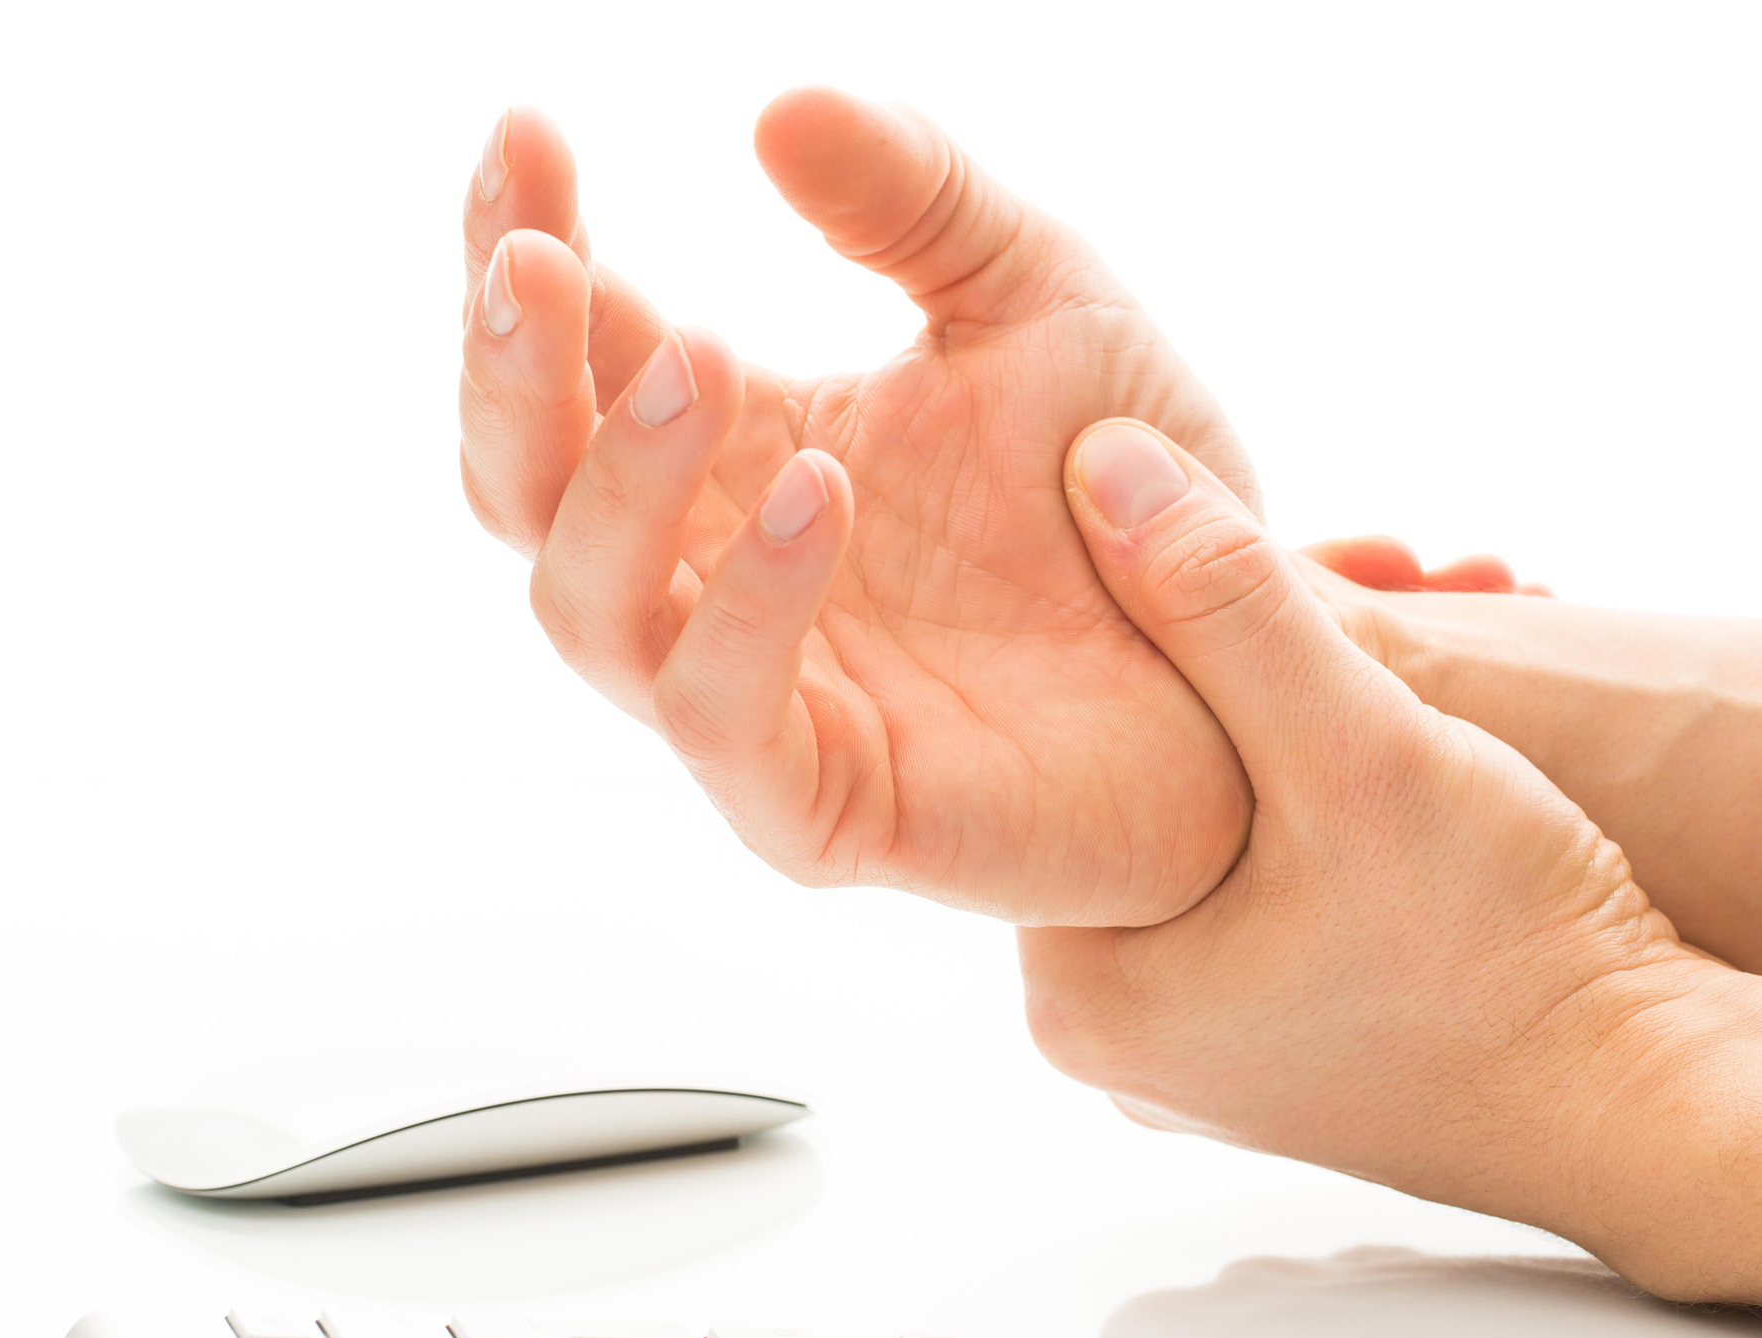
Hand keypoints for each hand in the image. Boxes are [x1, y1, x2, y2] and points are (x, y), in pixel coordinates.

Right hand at [458, 91, 1257, 926]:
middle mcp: (705, 576)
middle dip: (507, 372)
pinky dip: (748, 608)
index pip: (569, 350)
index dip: (521, 242)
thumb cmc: (1130, 492)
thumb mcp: (1038, 299)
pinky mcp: (821, 806)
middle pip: (521, 488)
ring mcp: (748, 697)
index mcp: (729, 447)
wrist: (1254, 669)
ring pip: (585, 612)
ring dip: (613, 483)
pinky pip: (726, 719)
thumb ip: (916, 202)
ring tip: (696, 358)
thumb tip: (778, 108)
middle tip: (534, 257)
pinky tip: (817, 490)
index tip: (527, 131)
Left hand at [1020, 421, 1712, 1231]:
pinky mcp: (1286, 1044)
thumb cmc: (1505, 954)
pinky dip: (1344, 792)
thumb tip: (1098, 466)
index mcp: (1076, 990)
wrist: (1658, 1110)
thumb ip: (1224, 602)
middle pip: (1155, 782)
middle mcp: (1113, 1037)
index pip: (1070, 753)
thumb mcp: (1358, 747)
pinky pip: (1280, 878)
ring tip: (1439, 612)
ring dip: (1324, 710)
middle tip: (1392, 564)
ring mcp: (1201, 1050)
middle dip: (1268, 653)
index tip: (1274, 546)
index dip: (1163, 617)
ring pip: (1231, 821)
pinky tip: (1432, 725)